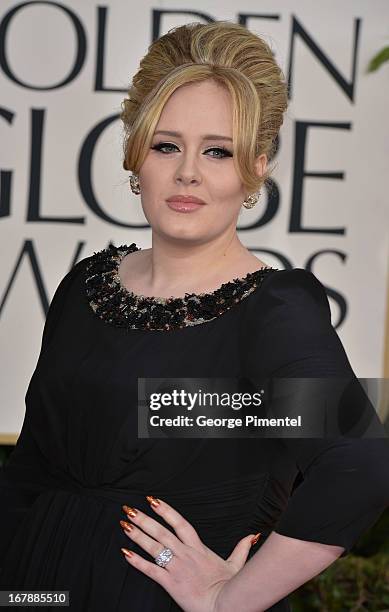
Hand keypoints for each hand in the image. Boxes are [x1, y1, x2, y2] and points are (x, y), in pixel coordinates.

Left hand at [119, 496, 259, 611]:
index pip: (180, 523)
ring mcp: (177, 567)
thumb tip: (252, 535)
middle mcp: (185, 553)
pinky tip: (126, 553)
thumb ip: (242, 547)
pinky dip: (137, 561)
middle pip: (161, 531)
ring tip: (125, 524)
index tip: (153, 500)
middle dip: (144, 519)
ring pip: (154, 547)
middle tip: (130, 508)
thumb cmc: (230, 587)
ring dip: (137, 535)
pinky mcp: (171, 582)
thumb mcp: (236, 564)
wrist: (225, 605)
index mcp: (198, 548)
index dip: (166, 510)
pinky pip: (151, 570)